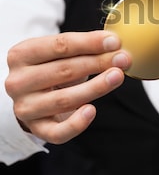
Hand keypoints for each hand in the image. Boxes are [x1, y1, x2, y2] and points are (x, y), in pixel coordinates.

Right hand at [5, 30, 130, 143]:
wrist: (34, 94)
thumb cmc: (53, 67)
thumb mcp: (60, 52)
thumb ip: (84, 46)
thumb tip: (115, 43)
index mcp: (22, 54)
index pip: (60, 45)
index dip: (90, 43)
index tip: (115, 42)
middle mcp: (19, 81)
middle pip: (64, 71)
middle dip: (98, 63)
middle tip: (123, 59)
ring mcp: (25, 107)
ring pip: (64, 100)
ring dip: (96, 87)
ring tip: (117, 76)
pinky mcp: (37, 129)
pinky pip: (57, 132)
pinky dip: (76, 124)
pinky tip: (92, 111)